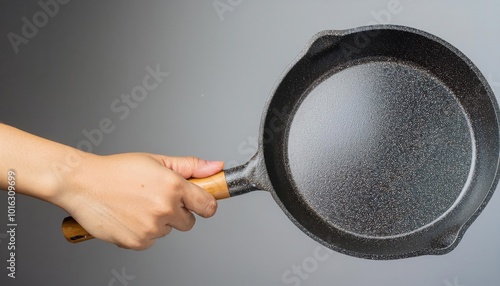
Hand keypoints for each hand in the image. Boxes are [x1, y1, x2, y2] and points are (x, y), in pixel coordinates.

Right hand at [52, 153, 222, 249]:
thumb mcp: (157, 161)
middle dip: (178, 212)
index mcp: (173, 186)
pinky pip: (150, 240)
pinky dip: (142, 232)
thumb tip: (217, 167)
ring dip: (158, 221)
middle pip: (189, 222)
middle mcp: (165, 208)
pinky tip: (129, 215)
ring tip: (137, 204)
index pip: (208, 206)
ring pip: (167, 230)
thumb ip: (190, 166)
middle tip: (156, 198)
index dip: (204, 204)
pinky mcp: (137, 242)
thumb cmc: (118, 170)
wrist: (83, 184)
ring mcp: (151, 228)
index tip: (199, 202)